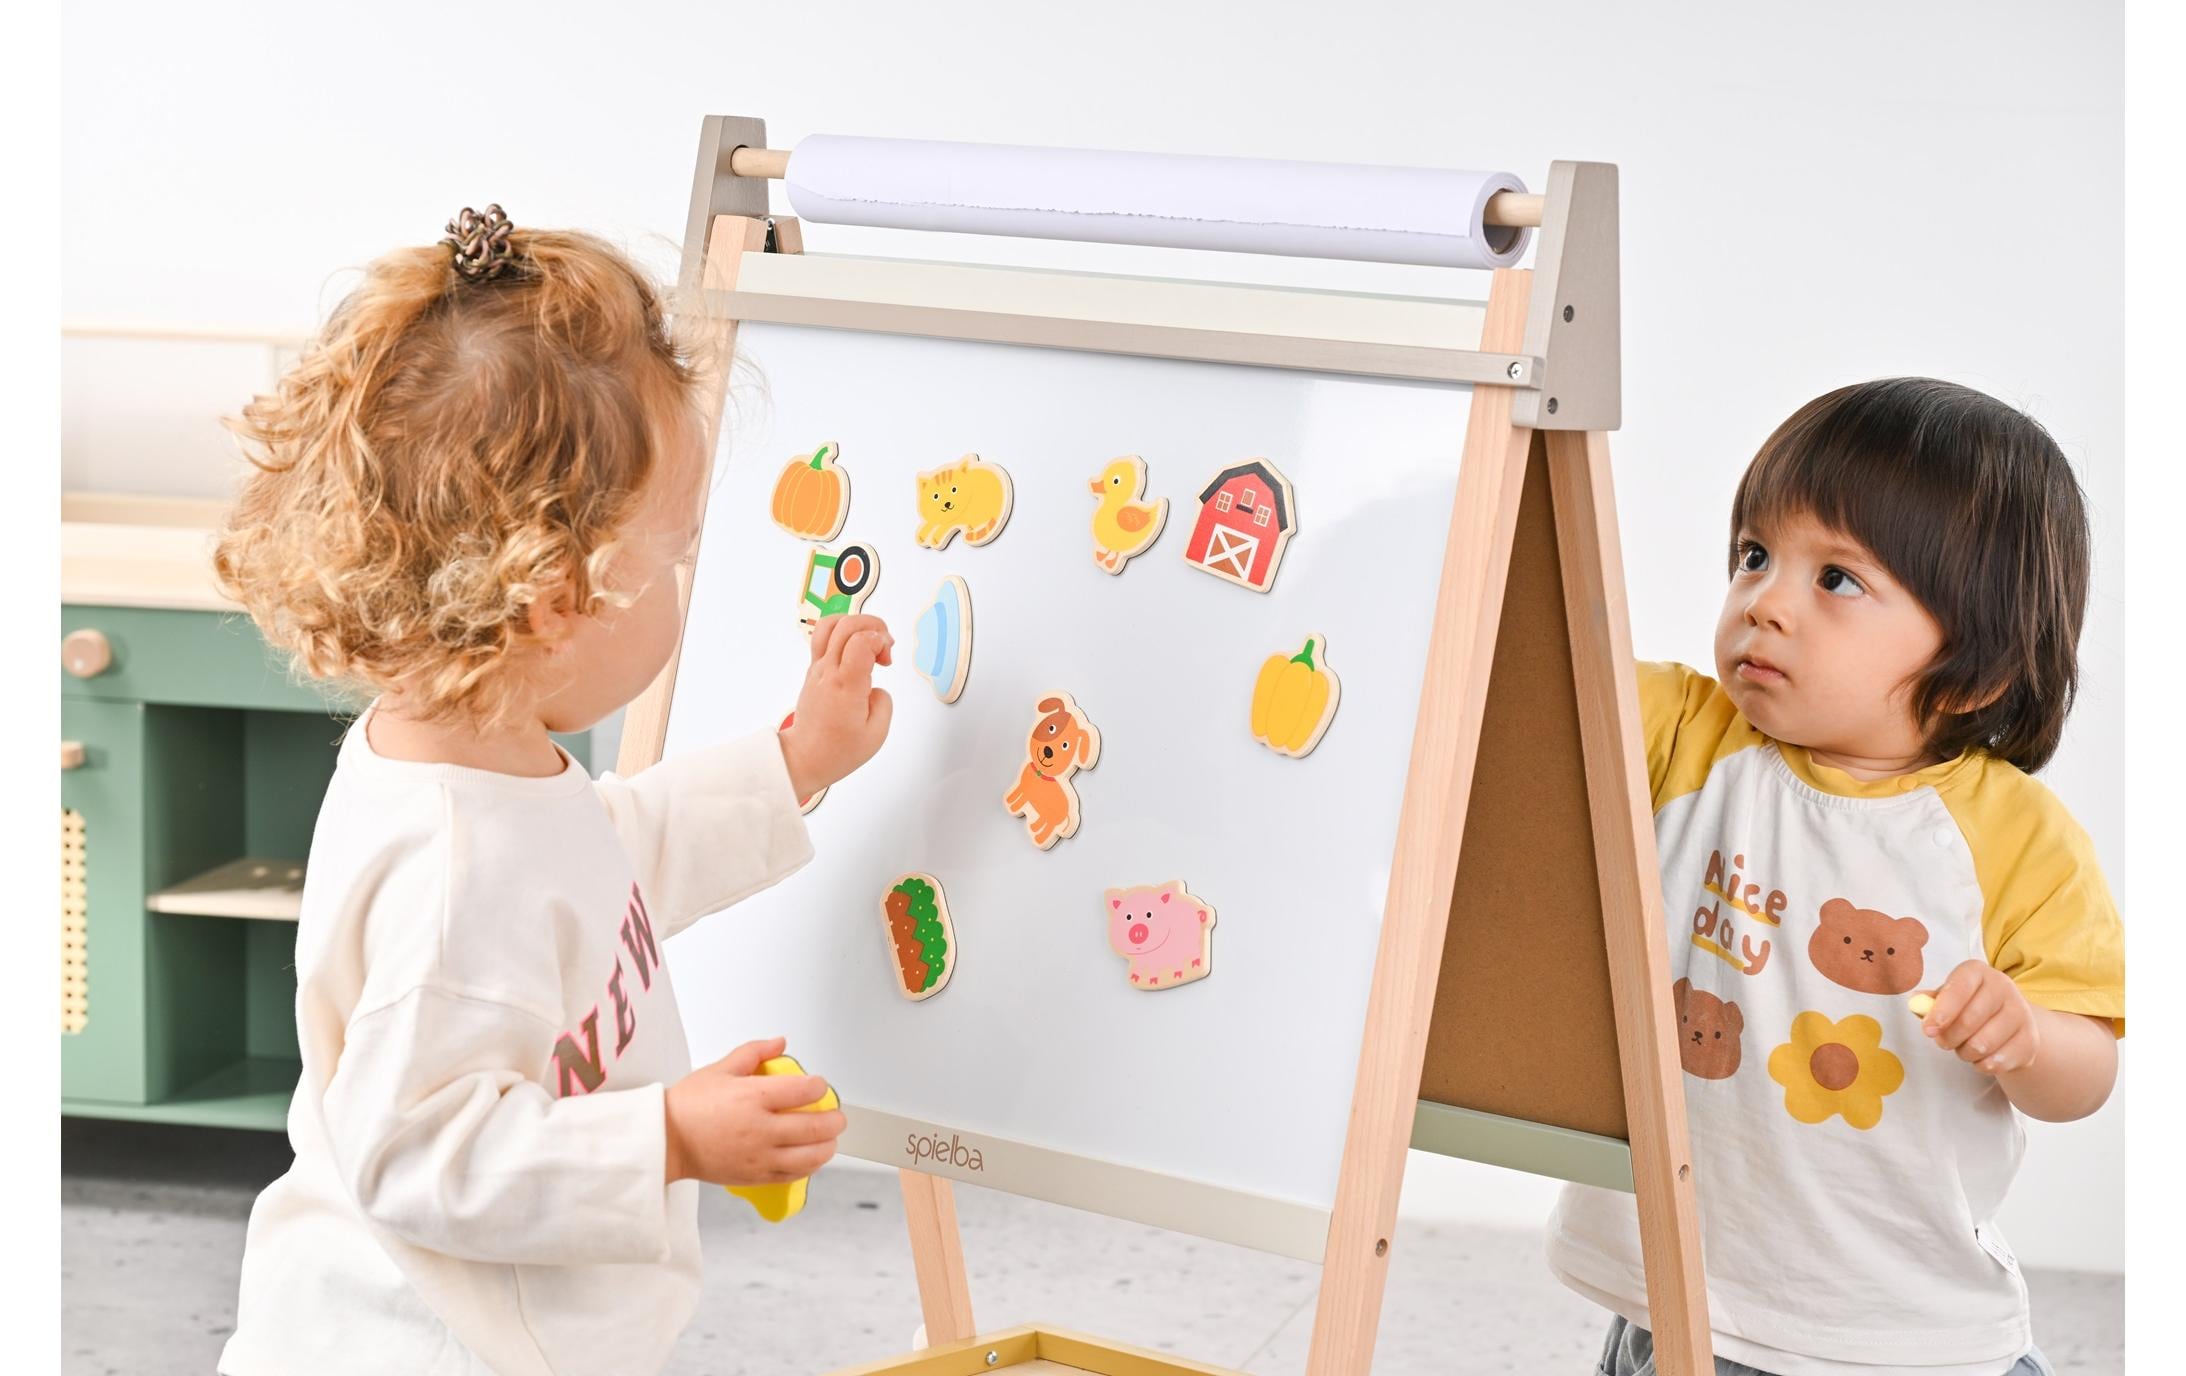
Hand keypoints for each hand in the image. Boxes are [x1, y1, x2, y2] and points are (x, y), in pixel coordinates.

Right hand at [663, 1037, 845, 1185]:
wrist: (665, 1141)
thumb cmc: (688, 1106)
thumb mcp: (720, 1069)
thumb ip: (755, 1052)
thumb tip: (780, 1043)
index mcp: (752, 1097)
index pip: (804, 1091)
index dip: (819, 1087)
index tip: (819, 1085)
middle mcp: (760, 1128)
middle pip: (815, 1126)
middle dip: (834, 1120)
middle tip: (837, 1116)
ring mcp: (759, 1156)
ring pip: (809, 1156)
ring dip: (827, 1147)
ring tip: (830, 1139)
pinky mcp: (754, 1176)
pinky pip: (792, 1175)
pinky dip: (808, 1167)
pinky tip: (811, 1158)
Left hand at [778, 614, 893, 802]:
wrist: (805, 757)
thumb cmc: (838, 750)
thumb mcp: (877, 733)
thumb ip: (884, 701)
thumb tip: (877, 686)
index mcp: (845, 685)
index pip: (861, 640)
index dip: (880, 640)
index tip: (887, 659)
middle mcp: (828, 672)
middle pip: (846, 624)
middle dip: (873, 626)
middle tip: (884, 649)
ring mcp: (817, 669)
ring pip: (830, 624)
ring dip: (855, 625)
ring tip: (869, 643)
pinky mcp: (814, 670)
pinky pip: (824, 638)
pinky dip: (844, 634)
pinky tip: (857, 653)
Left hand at [1919, 960, 2039, 1074]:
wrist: (2007, 1023)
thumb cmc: (1967, 1006)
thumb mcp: (1946, 998)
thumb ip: (1929, 1002)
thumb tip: (1917, 1003)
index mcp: (1977, 972)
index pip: (1960, 987)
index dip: (1942, 1010)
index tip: (1928, 1030)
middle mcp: (2004, 987)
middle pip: (1969, 1020)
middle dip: (1948, 1038)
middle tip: (1942, 1042)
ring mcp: (2022, 1013)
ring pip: (1982, 1045)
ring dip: (1964, 1053)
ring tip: (1963, 1047)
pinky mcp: (2031, 1040)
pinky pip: (1997, 1062)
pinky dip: (1981, 1065)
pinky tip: (1981, 1057)